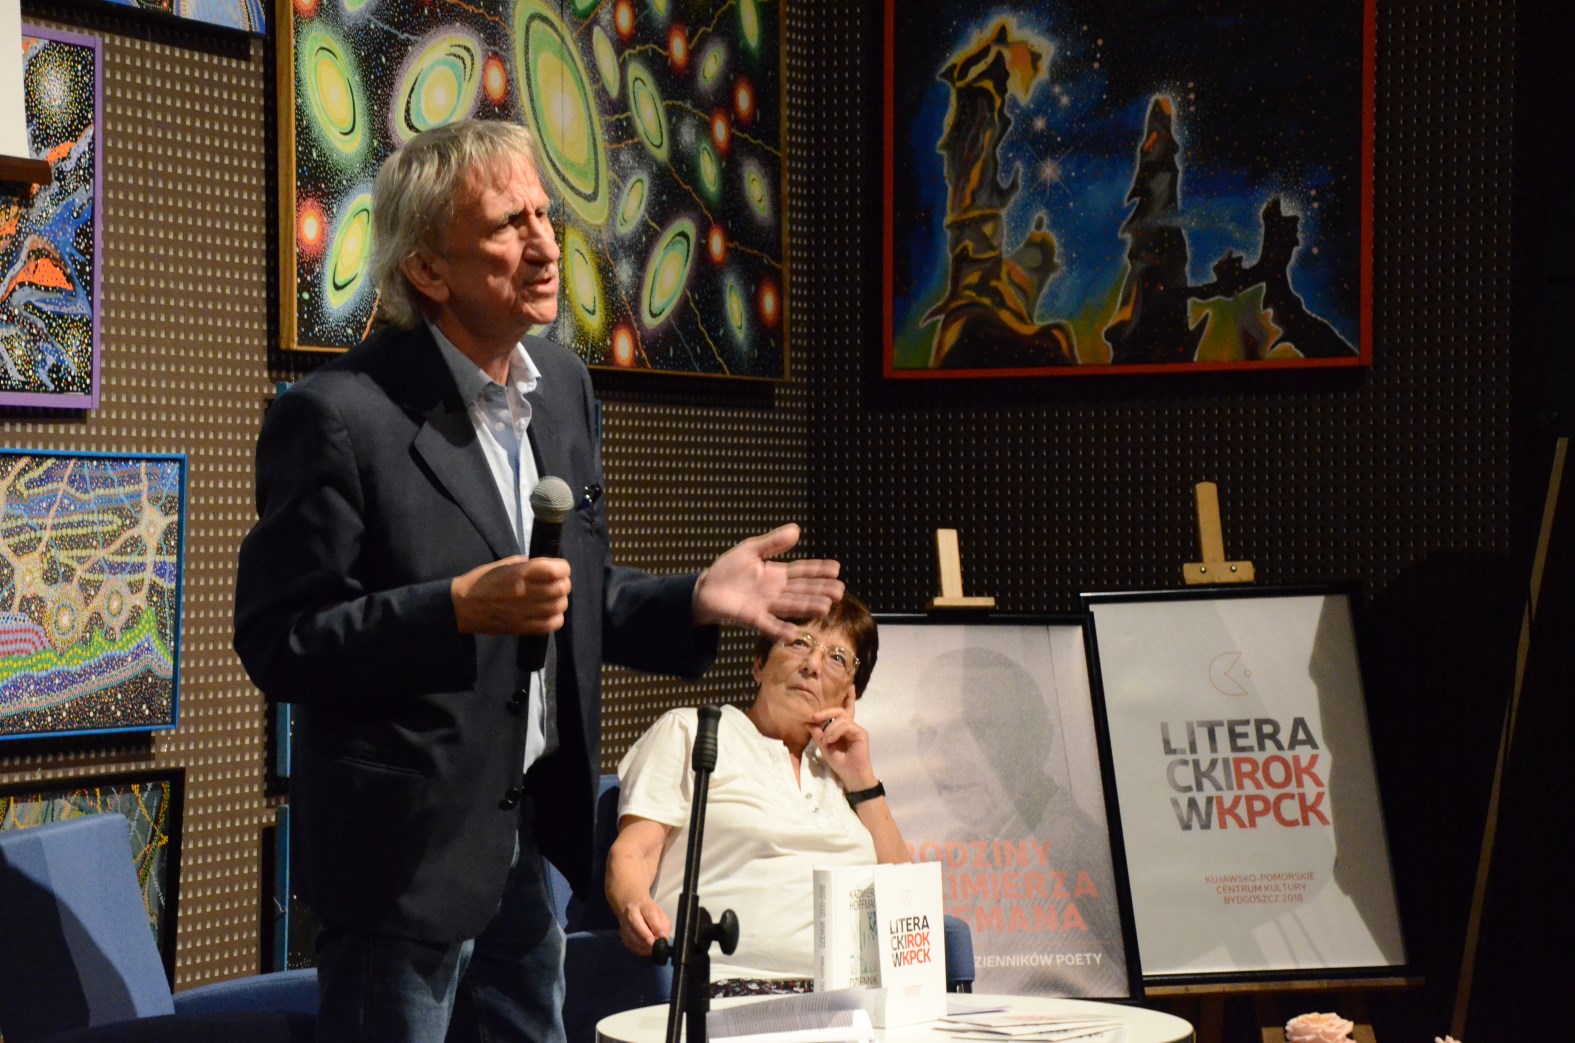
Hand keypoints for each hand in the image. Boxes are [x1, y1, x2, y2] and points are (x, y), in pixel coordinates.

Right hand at [450, 555, 570, 634]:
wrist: (461, 607)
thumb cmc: (481, 581)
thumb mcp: (503, 565)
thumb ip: (526, 565)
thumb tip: (545, 568)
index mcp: (519, 573)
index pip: (554, 570)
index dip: (563, 568)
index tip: (561, 569)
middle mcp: (524, 592)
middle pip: (560, 589)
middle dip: (564, 584)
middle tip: (559, 584)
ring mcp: (524, 612)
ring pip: (558, 607)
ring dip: (561, 601)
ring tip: (555, 599)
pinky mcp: (521, 628)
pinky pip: (550, 625)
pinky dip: (556, 618)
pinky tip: (551, 613)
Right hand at [614, 895, 671, 956]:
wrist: (629, 903)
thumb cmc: (647, 909)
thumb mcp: (659, 912)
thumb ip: (663, 924)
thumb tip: (663, 938)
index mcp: (644, 904)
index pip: (650, 914)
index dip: (656, 926)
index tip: (662, 936)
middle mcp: (631, 912)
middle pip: (636, 924)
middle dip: (646, 937)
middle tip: (654, 945)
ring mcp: (624, 923)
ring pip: (630, 936)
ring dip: (642, 945)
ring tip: (652, 949)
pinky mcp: (621, 933)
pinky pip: (628, 944)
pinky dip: (638, 949)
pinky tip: (645, 950)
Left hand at [691, 523, 843, 641]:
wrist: (705, 588)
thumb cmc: (728, 570)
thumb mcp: (750, 550)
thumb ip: (773, 542)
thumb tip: (797, 530)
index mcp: (776, 574)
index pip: (802, 571)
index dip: (819, 570)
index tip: (836, 569)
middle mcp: (776, 591)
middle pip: (802, 590)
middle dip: (820, 590)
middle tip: (840, 591)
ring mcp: (765, 605)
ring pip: (791, 606)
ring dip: (807, 607)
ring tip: (826, 607)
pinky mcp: (751, 617)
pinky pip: (768, 625)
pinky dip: (780, 630)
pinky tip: (794, 634)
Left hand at [810, 690, 876, 790]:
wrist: (851, 776)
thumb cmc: (840, 763)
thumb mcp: (825, 747)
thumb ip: (818, 734)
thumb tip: (808, 723)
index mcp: (844, 728)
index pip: (846, 710)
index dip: (849, 698)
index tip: (851, 686)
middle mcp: (851, 726)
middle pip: (839, 711)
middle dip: (825, 712)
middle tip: (813, 717)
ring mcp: (857, 729)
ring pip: (841, 718)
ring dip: (829, 728)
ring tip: (826, 741)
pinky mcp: (861, 733)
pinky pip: (846, 725)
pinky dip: (835, 732)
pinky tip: (831, 741)